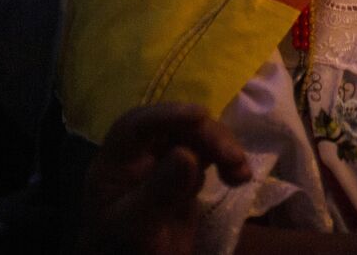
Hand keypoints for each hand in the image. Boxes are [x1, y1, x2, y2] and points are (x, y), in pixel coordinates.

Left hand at [78, 103, 250, 254]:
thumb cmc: (128, 254)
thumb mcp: (139, 227)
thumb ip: (159, 192)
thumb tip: (187, 154)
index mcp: (115, 164)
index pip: (135, 126)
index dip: (167, 115)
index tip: (202, 116)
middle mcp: (138, 157)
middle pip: (173, 127)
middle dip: (206, 135)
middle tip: (234, 158)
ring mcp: (162, 166)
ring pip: (194, 137)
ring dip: (222, 147)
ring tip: (242, 173)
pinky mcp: (183, 178)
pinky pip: (207, 156)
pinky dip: (226, 160)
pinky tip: (239, 178)